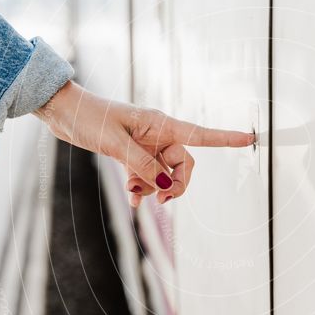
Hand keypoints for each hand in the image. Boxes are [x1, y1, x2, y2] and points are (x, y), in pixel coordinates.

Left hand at [34, 81, 254, 207]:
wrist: (64, 112)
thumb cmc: (90, 118)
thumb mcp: (117, 144)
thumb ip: (144, 166)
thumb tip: (167, 185)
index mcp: (161, 125)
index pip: (201, 135)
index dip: (227, 139)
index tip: (250, 138)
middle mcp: (159, 134)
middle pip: (184, 165)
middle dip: (176, 185)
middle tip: (161, 201)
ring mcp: (147, 144)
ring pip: (165, 174)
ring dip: (153, 189)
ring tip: (133, 193)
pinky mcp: (133, 152)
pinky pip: (149, 175)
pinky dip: (143, 188)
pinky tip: (132, 196)